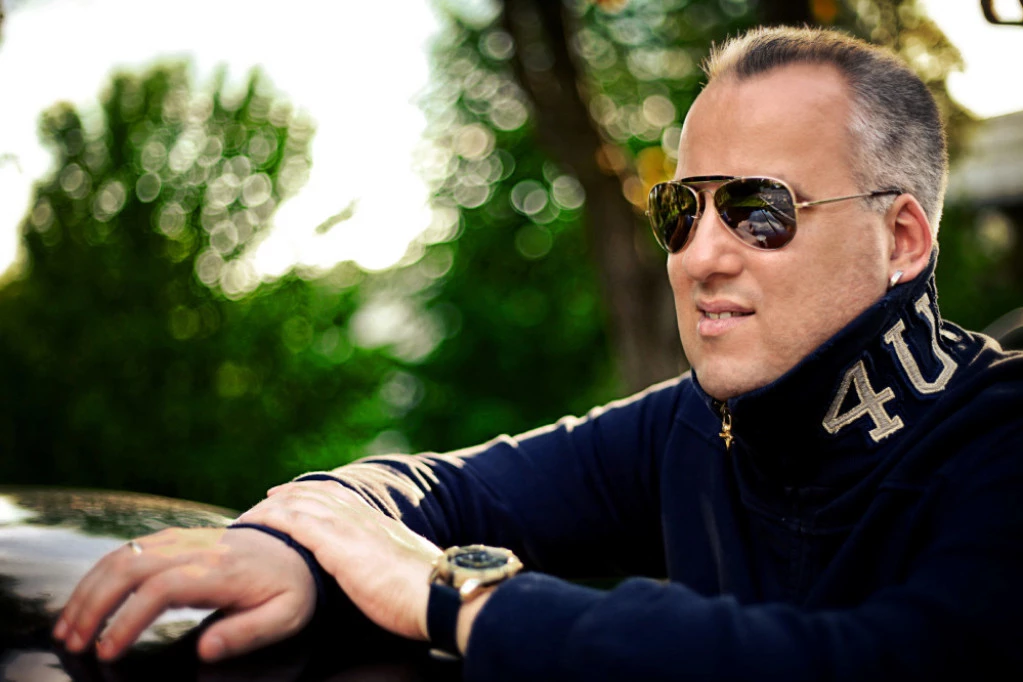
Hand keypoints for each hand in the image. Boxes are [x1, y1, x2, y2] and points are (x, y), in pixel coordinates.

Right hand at [53, 527, 315, 661]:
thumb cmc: (290, 587)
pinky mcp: (176, 539)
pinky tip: (84, 602)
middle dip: (94, 605)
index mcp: (222, 571)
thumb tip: (204, 650)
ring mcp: (184, 540)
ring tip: (67, 629)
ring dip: (89, 590)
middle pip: (132, 567)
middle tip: (72, 644)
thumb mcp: (285, 616)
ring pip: (124, 555)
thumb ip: (246, 633)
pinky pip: (129, 550)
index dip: (129, 619)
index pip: (163, 589)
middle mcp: (197, 549)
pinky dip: (99, 574)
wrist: (298, 546)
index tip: (107, 652)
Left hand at [237, 481, 442, 641]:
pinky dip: (271, 518)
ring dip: (275, 504)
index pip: (343, 497)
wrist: (436, 592)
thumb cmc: (427, 592)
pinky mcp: (334, 543)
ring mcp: (347, 527)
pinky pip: (293, 522)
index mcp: (380, 523)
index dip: (318, 494)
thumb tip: (392, 574)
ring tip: (255, 508)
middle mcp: (362, 517)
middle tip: (271, 496)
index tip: (301, 495)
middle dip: (292, 493)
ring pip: (301, 503)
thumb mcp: (408, 568)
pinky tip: (255, 521)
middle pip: (318, 494)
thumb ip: (392, 563)